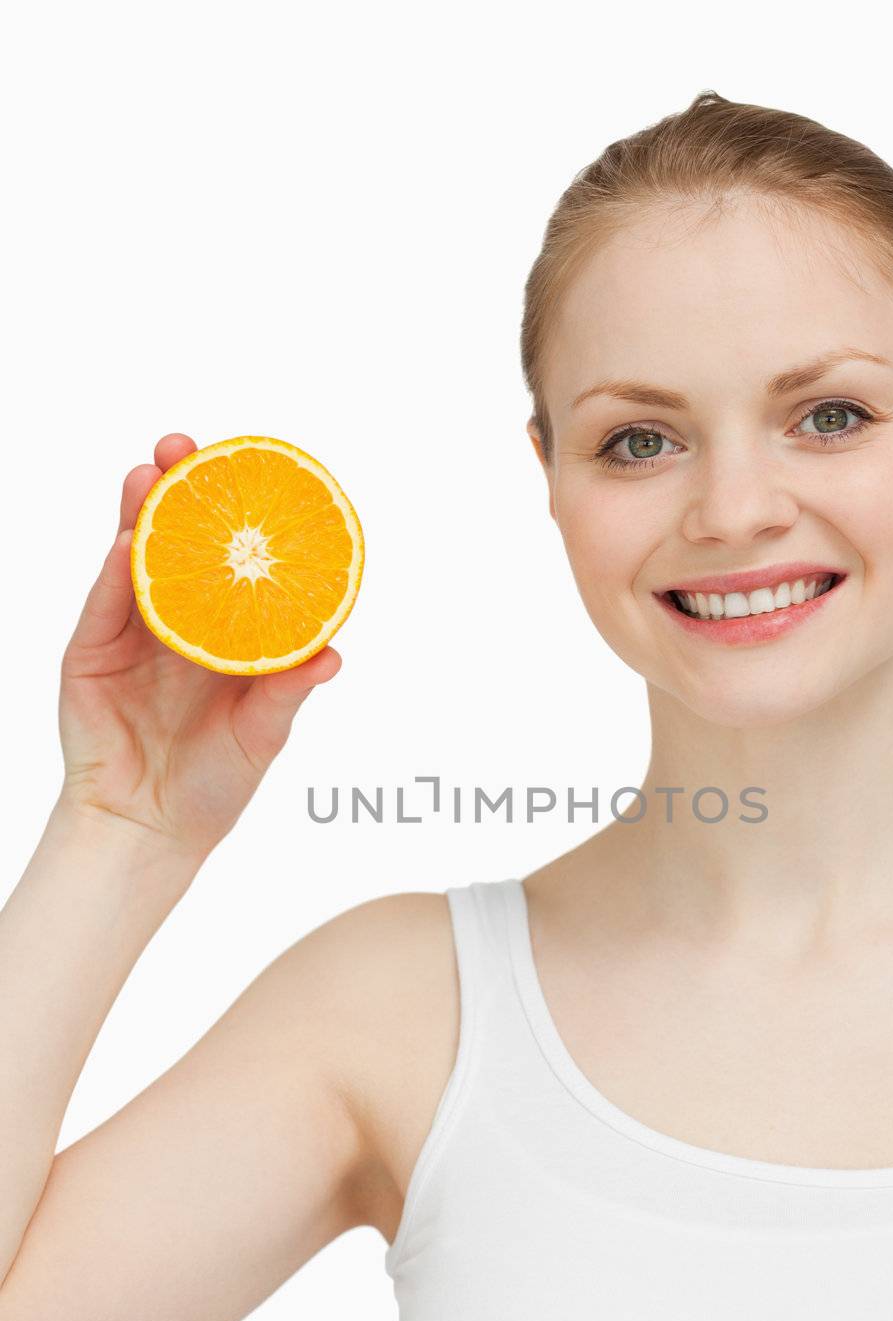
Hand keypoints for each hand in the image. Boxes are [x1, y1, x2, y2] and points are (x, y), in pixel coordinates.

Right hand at [56, 433, 341, 860]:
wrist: (150, 831)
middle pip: (177, 543)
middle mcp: (176, 623)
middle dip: (179, 491)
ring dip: (140, 513)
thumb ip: (288, 692)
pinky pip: (103, 605)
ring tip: (150, 472)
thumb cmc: (213, 785)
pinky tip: (128, 542)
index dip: (235, 516)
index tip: (252, 471)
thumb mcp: (262, 735)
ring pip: (135, 560)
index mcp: (222, 633)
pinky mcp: (89, 653)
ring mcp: (129, 634)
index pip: (229, 561)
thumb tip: (332, 654)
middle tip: (185, 447)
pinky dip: (115, 574)